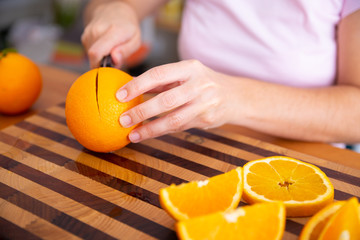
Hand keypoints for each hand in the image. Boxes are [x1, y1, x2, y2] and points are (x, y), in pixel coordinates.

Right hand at [81, 1, 140, 67]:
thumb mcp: (135, 41)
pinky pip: (89, 53)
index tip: (110, 69)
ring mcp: (88, 33)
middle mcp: (97, 31)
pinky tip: (105, 47)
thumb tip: (114, 60)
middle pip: (94, 58)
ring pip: (91, 57)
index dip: (100, 66)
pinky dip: (98, 54)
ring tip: (111, 50)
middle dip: (104, 64)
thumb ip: (125, 52)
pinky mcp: (84, 37)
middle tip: (115, 58)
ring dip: (101, 59)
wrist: (116, 11)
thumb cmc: (128, 28)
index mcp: (112, 32)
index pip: (96, 53)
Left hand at [116, 60, 240, 142]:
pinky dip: (160, 132)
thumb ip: (162, 80)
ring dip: (150, 128)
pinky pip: (179, 127)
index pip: (159, 74)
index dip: (138, 85)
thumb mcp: (186, 74)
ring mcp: (205, 103)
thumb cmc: (204, 83)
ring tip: (132, 134)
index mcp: (190, 68)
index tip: (120, 95)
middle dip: (142, 111)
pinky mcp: (206, 119)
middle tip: (123, 119)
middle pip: (166, 100)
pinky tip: (146, 135)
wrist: (235, 97)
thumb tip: (130, 84)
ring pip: (173, 119)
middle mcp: (199, 84)